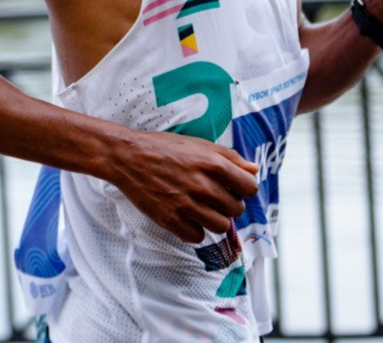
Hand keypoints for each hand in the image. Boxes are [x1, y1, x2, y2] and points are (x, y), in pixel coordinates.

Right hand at [106, 129, 259, 243]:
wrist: (128, 157)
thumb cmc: (163, 148)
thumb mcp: (198, 144)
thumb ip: (229, 157)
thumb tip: (254, 170)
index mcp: (211, 163)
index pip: (249, 187)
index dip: (244, 188)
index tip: (235, 188)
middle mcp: (202, 185)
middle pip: (237, 209)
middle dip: (229, 204)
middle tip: (214, 196)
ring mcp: (187, 205)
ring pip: (220, 227)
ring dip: (214, 219)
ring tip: (201, 207)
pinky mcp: (172, 221)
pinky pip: (198, 237)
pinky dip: (195, 229)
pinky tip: (186, 215)